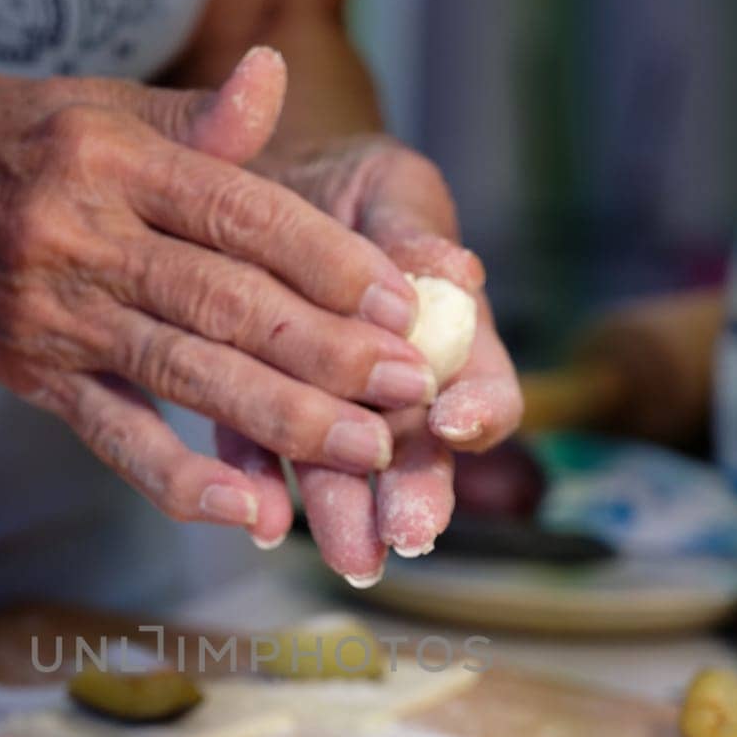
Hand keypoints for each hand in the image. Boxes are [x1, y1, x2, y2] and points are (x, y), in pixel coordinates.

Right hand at [0, 52, 434, 529]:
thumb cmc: (7, 147)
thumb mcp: (94, 108)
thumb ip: (194, 120)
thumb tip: (277, 77)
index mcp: (113, 160)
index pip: (239, 213)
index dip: (327, 262)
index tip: (402, 301)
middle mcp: (85, 241)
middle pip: (225, 304)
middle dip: (328, 350)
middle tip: (410, 387)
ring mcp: (61, 319)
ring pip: (187, 376)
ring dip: (284, 419)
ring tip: (367, 451)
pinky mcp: (42, 381)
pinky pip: (118, 439)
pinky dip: (183, 481)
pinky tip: (252, 513)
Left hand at [220, 134, 521, 572]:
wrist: (257, 177)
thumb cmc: (342, 184)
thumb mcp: (386, 187)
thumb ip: (414, 233)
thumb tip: (460, 273)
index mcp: (444, 327)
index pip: (481, 379)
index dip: (479, 407)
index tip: (455, 423)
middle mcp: (391, 382)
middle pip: (418, 447)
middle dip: (418, 489)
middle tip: (412, 532)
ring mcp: (324, 405)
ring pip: (342, 466)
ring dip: (348, 514)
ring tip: (353, 559)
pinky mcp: (254, 410)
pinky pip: (257, 454)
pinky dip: (258, 487)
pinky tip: (261, 525)